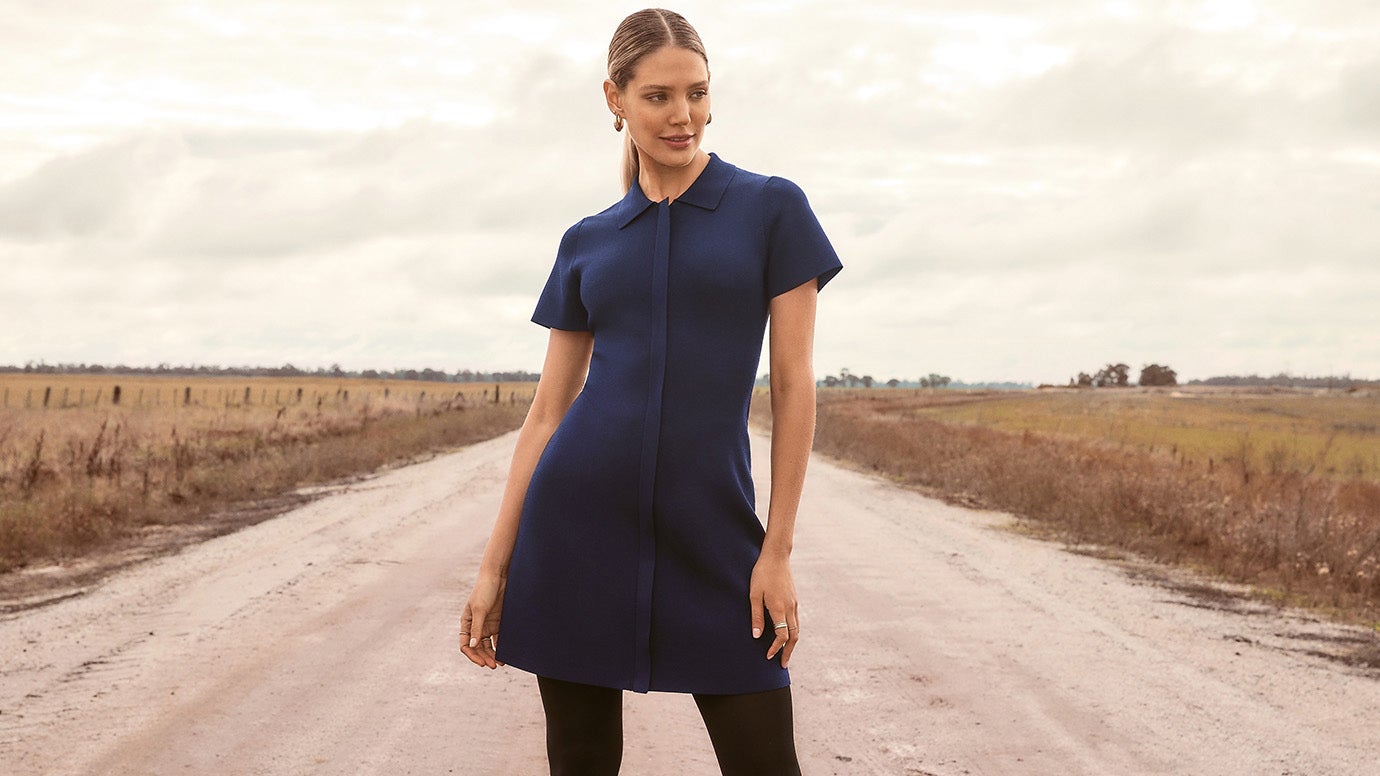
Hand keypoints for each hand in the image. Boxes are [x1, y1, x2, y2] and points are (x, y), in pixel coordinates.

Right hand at [460, 570, 505, 668]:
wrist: (499, 576)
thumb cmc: (484, 590)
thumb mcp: (479, 609)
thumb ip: (476, 628)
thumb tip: (472, 646)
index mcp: (466, 623)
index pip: (466, 645)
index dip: (472, 655)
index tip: (481, 663)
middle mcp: (476, 626)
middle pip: (478, 647)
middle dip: (484, 657)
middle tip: (493, 665)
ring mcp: (487, 624)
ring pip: (488, 645)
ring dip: (493, 654)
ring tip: (500, 663)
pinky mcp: (498, 622)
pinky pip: (498, 638)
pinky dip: (501, 646)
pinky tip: (506, 653)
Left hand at [749, 553, 799, 667]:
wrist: (776, 556)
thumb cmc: (761, 574)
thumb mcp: (754, 594)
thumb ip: (756, 616)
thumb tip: (757, 636)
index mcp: (779, 608)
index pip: (782, 636)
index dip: (775, 648)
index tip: (767, 656)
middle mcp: (790, 608)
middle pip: (793, 636)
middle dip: (788, 652)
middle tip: (782, 665)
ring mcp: (794, 604)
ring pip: (797, 629)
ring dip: (792, 644)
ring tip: (785, 654)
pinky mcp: (794, 600)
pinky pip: (796, 621)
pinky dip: (793, 632)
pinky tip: (786, 635)